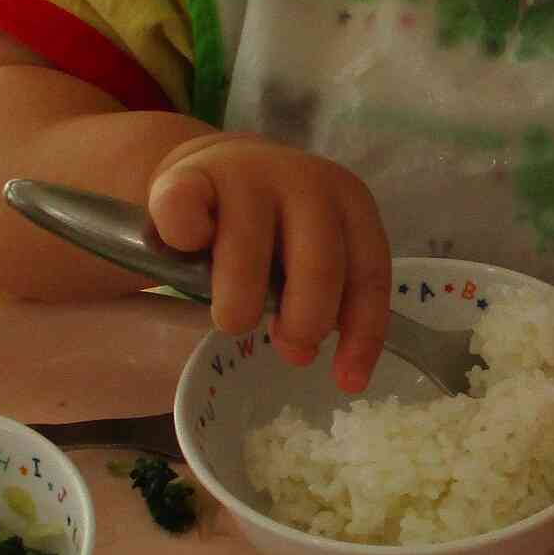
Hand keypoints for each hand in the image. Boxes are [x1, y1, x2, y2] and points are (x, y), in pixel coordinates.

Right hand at [146, 133, 392, 391]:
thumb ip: (318, 296)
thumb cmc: (268, 229)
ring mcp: (245, 175)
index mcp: (349, 202)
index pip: (368, 274)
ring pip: (246, 254)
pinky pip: (185, 216)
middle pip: (319, 267)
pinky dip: (185, 243)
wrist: (210, 171)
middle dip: (304, 323)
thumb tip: (303, 351)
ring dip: (237, 303)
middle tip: (287, 347)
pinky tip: (188, 251)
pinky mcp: (187, 176)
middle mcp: (305, 182)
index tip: (348, 382)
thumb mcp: (308, 257)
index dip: (362, 334)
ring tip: (232, 316)